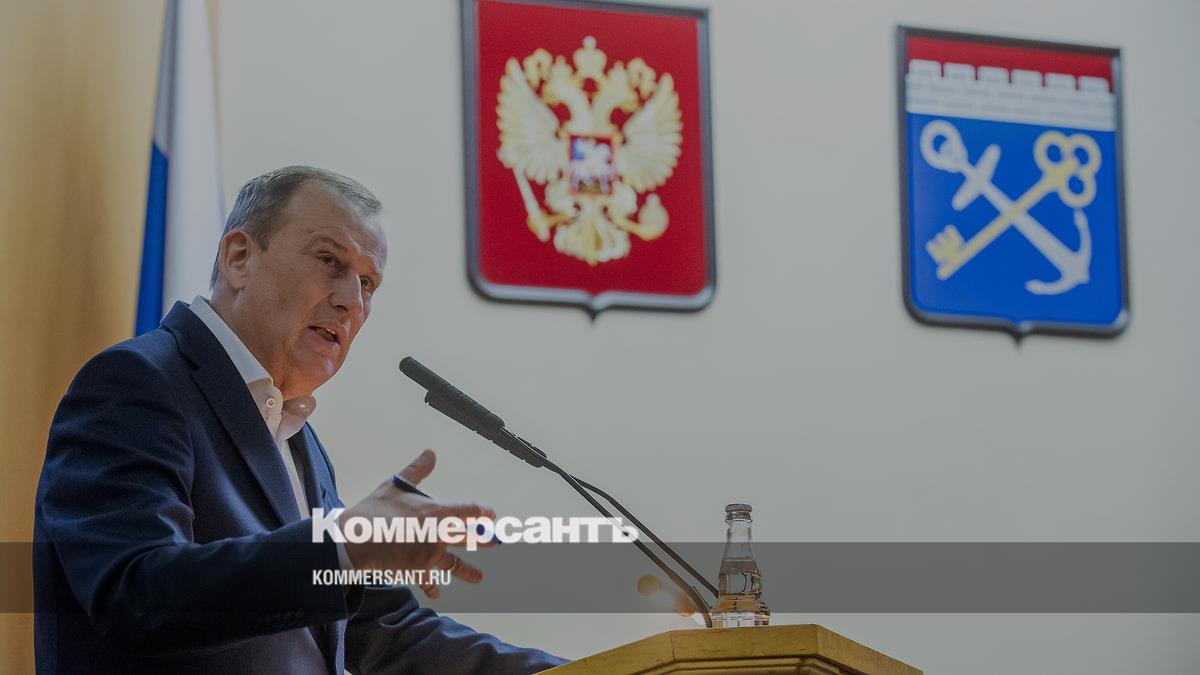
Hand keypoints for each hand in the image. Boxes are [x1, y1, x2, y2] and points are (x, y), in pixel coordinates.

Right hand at [340, 450, 491, 595]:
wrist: (355, 541)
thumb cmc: (373, 512)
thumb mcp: (396, 485)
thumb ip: (417, 470)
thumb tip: (429, 454)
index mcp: (436, 512)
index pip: (469, 511)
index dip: (482, 512)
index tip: (491, 514)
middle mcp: (438, 535)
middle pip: (467, 538)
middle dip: (483, 539)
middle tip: (494, 542)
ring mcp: (428, 554)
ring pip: (454, 564)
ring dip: (468, 571)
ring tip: (479, 577)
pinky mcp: (416, 569)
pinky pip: (428, 579)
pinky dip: (432, 586)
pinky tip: (436, 593)